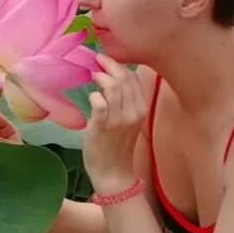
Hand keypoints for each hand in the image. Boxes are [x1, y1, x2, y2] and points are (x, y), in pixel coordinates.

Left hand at [83, 55, 147, 192]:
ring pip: (112, 88)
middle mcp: (133, 112)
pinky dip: (94, 96)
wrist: (113, 172)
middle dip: (108, 65)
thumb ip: (125, 98)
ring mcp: (118, 120)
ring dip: (100, 77)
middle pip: (123, 78)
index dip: (119, 65)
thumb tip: (113, 74)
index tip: (107, 60)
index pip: (133, 78)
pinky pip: (100, 104)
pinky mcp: (102, 127)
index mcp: (141, 108)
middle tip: (97, 60)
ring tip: (92, 75)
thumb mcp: (129, 118)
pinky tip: (92, 97)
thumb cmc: (118, 143)